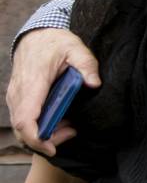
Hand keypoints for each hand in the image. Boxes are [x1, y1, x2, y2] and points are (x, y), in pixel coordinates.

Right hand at [7, 30, 99, 155]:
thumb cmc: (56, 42)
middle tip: (70, 133)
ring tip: (67, 127)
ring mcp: (14, 96)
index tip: (51, 147)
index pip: (26, 118)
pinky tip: (57, 120)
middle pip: (22, 128)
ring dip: (42, 133)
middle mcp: (19, 93)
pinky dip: (37, 126)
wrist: (35, 35)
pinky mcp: (16, 98)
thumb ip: (87, 65)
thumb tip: (95, 83)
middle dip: (44, 139)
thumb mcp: (76, 48)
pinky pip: (22, 118)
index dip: (35, 138)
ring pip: (20, 125)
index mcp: (33, 83)